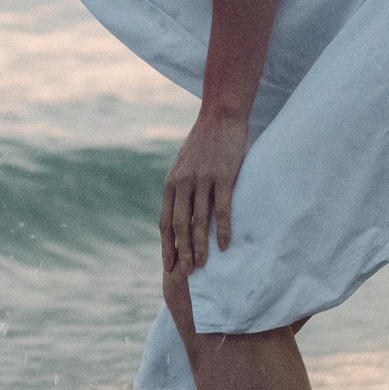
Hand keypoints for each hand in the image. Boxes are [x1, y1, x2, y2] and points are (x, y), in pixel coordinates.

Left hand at [162, 111, 248, 274]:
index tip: (168, 266)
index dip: (166, 245)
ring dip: (199, 246)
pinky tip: (223, 246)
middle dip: (181, 252)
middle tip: (185, 274)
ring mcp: (202, 180)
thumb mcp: (185, 165)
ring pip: (198, 220)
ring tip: (201, 266)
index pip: (165, 221)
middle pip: (179, 225)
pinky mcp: (222, 176)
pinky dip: (222, 229)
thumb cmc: (205, 142)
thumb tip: (182, 212)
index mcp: (171, 183)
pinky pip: (222, 208)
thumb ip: (182, 187)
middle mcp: (182, 183)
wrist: (221, 115)